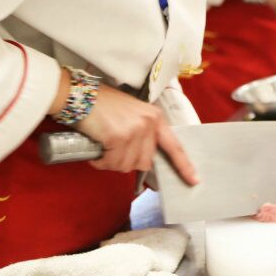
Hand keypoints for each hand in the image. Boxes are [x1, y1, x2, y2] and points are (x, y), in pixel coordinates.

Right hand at [73, 83, 198, 184]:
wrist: (81, 95)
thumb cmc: (103, 105)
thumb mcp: (132, 114)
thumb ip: (143, 133)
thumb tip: (143, 159)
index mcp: (155, 118)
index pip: (174, 146)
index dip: (184, 165)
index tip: (194, 180)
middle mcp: (148, 124)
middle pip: (144, 162)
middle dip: (127, 161)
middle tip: (113, 149)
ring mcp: (134, 130)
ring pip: (126, 165)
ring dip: (112, 162)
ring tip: (104, 147)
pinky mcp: (118, 137)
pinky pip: (111, 163)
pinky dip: (101, 162)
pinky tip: (97, 150)